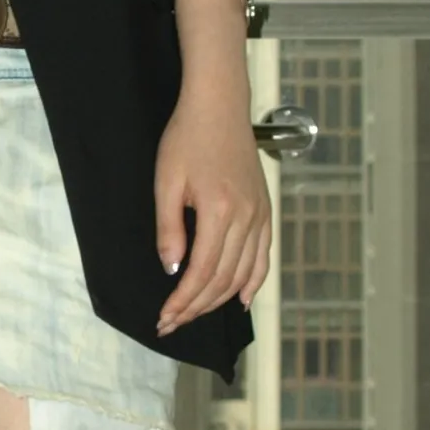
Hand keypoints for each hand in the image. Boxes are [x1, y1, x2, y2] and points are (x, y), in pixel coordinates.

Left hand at [154, 94, 270, 336]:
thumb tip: (173, 269)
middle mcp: (246, 218)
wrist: (218, 106)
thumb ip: (170, 229)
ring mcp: (260, 214)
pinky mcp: (265, 209)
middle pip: (223, 279)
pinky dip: (254, 281)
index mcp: (220, 211)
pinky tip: (242, 299)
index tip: (164, 317)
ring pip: (244, 273)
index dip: (183, 301)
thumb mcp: (166, 182)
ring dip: (220, 300)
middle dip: (196, 307)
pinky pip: (263, 256)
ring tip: (196, 314)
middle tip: (173, 322)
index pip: (201, 272)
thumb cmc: (187, 137)